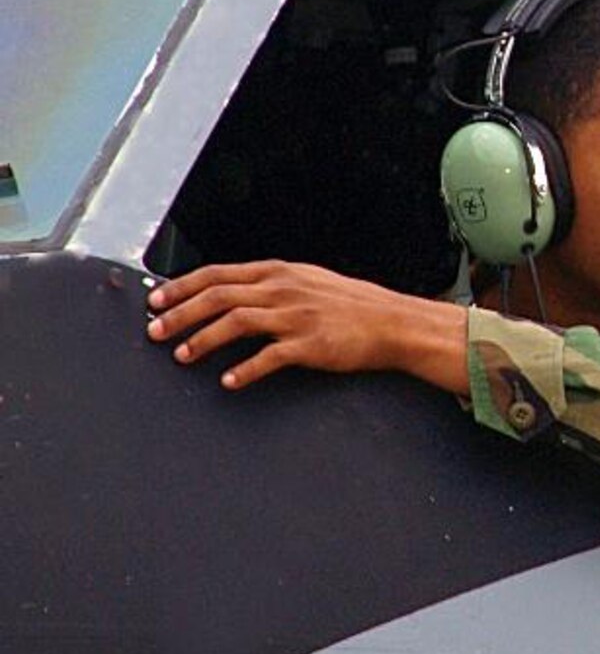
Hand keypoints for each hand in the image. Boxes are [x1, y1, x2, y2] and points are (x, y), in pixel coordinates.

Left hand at [146, 260, 468, 393]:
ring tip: (182, 356)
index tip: (155, 300)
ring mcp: (296, 316)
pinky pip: (270, 357)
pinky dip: (245, 369)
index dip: (182, 287)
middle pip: (219, 297)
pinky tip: (228, 382)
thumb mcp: (305, 281)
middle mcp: (282, 289)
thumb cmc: (348, 304)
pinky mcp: (311, 344)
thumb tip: (228, 293)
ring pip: (237, 323)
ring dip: (203, 340)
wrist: (391, 322)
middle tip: (155, 331)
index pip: (218, 274)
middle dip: (181, 314)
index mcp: (278, 272)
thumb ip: (269, 285)